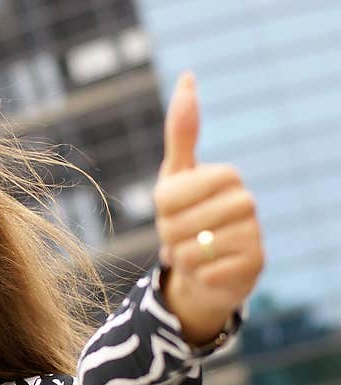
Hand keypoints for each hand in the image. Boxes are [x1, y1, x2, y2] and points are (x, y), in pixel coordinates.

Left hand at [153, 72, 264, 345]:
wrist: (207, 267)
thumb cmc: (188, 217)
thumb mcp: (176, 176)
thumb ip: (181, 133)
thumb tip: (187, 76)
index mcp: (226, 175)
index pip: (168, 195)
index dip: (161, 210)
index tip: (173, 211)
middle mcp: (246, 201)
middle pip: (176, 225)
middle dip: (168, 236)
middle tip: (183, 236)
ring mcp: (254, 233)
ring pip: (191, 250)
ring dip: (182, 257)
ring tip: (195, 252)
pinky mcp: (255, 264)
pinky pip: (207, 272)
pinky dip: (198, 275)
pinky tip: (210, 270)